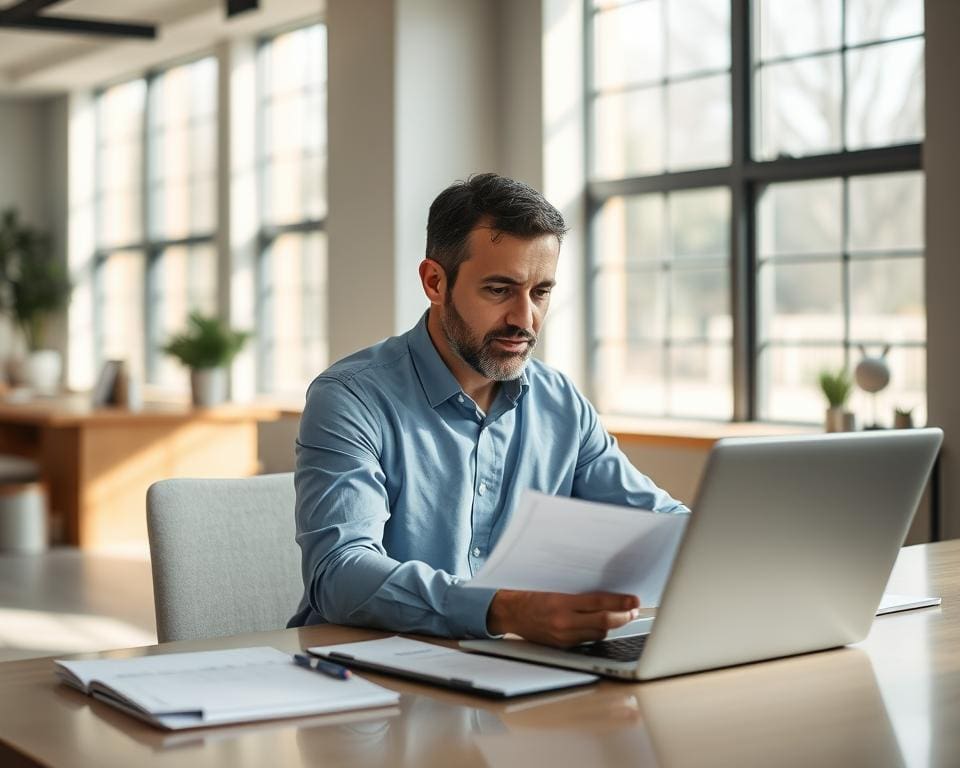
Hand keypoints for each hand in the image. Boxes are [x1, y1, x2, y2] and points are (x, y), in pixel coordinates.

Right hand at [486, 589, 640, 647]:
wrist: (510, 612)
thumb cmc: (532, 596)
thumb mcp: (555, 589)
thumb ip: (580, 595)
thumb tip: (607, 596)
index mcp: (562, 603)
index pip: (599, 603)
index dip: (620, 602)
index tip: (634, 600)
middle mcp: (564, 622)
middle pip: (604, 622)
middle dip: (622, 617)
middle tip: (633, 611)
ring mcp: (563, 637)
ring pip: (598, 634)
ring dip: (610, 626)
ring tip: (619, 616)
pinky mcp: (562, 646)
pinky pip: (587, 641)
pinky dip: (596, 633)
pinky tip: (598, 626)